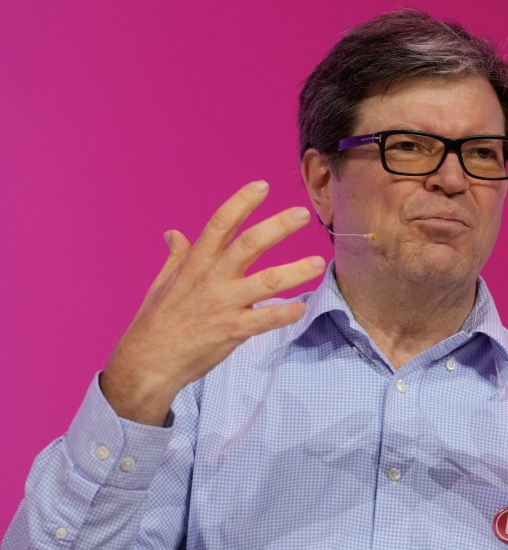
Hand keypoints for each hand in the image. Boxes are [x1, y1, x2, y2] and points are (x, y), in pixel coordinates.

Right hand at [101, 181, 325, 425]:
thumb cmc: (156, 322)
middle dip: (277, 227)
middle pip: (248, 245)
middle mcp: (211, 279)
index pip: (219, 224)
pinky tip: (302, 308)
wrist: (148, 363)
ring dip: (295, 271)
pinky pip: (265, 319)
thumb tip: (173, 233)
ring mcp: (223, 305)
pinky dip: (285, 313)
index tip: (262, 186)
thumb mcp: (162, 284)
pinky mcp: (232, 331)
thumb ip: (176, 257)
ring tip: (319, 262)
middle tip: (303, 214)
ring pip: (266, 281)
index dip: (241, 203)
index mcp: (195, 264)